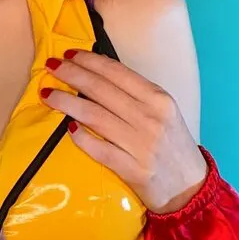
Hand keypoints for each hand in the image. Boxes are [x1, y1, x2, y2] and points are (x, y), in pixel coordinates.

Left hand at [41, 50, 207, 213]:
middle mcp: (150, 118)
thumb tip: (97, 77)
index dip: (90, 61)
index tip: (69, 53)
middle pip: (101, 90)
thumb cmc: (172, 145)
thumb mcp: (163, 112)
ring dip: (66, 102)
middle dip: (72, 74)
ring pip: (95, 116)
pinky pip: (98, 148)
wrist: (190, 186)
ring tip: (48, 93)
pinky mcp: (131, 169)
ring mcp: (140, 144)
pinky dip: (80, 137)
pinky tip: (67, 128)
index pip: (117, 73)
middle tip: (51, 66)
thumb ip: (136, 96)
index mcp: (158, 99)